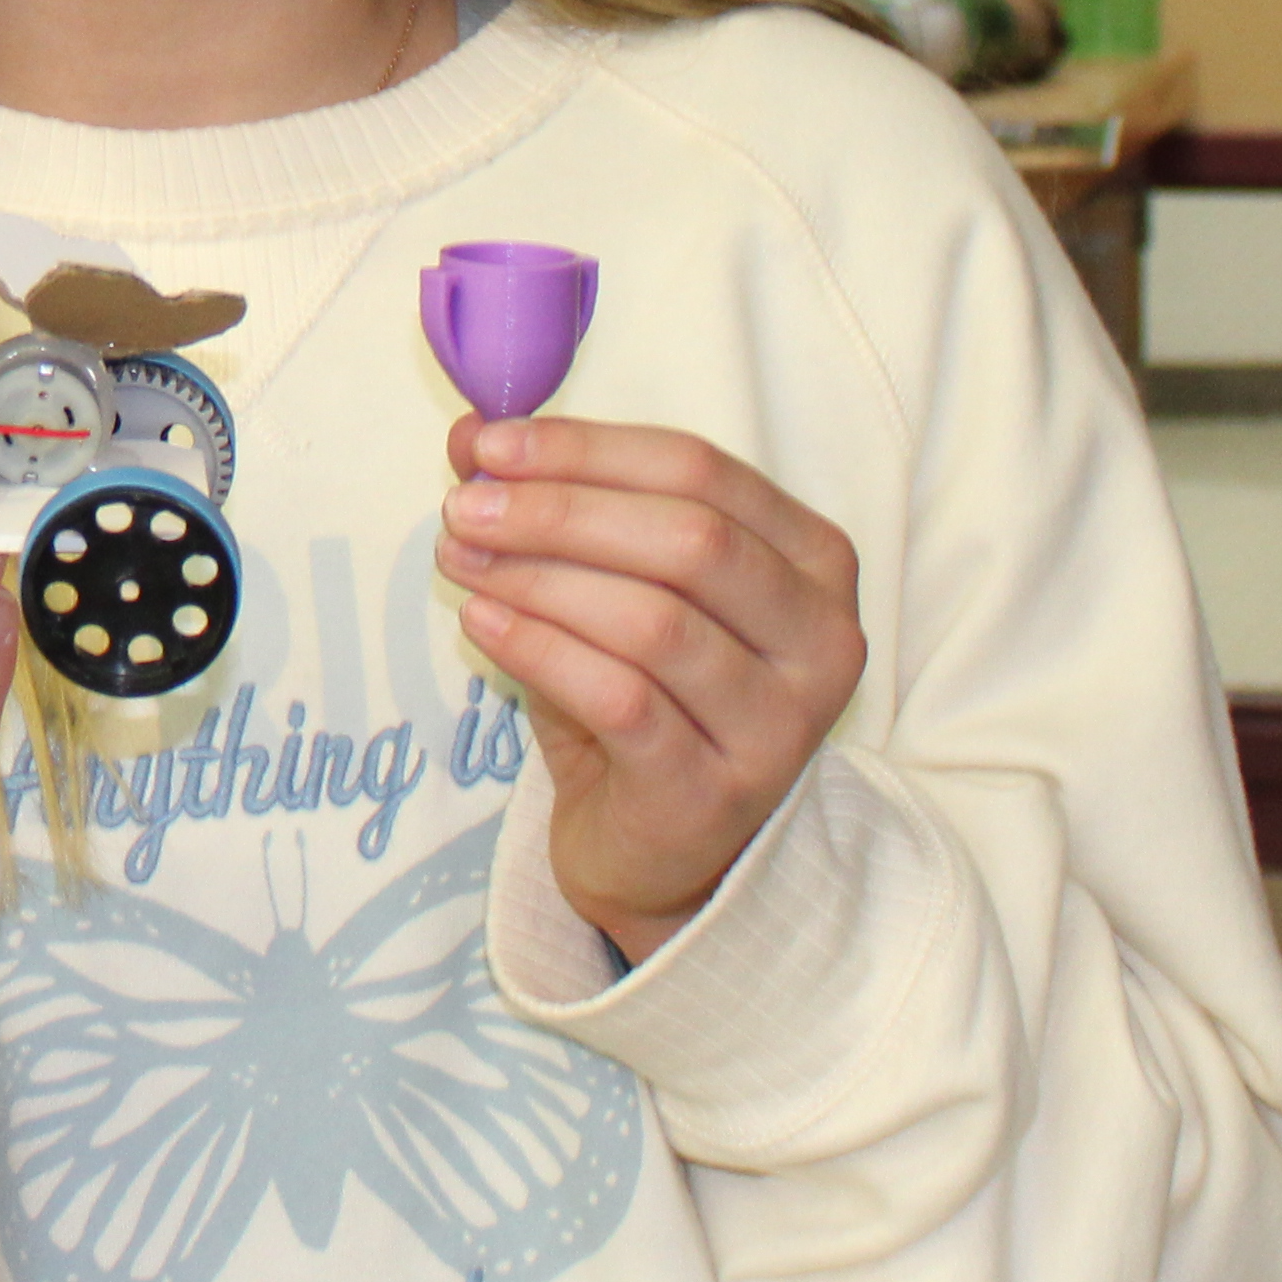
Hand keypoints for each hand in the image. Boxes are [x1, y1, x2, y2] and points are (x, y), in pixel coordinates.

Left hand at [440, 413, 863, 969]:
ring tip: (460, 561)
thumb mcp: (609, 584)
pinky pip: (622, 700)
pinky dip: (541, 650)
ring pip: (655, 621)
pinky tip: (483, 622)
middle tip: (464, 507)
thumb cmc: (645, 693)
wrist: (660, 847)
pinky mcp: (717, 792)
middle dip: (560, 511)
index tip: (488, 445)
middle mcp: (821, 639)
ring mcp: (779, 724)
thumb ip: (555, 503)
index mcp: (811, 561)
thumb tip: (473, 434)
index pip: (700, 471)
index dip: (586, 450)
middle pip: (689, 539)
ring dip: (539, 578)